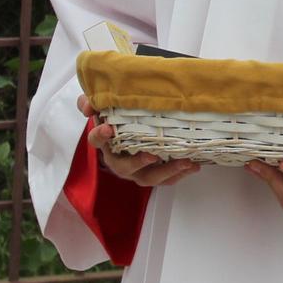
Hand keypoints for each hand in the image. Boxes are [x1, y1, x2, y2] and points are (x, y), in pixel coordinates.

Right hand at [79, 95, 201, 185]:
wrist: (128, 131)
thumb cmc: (117, 118)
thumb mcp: (103, 106)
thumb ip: (93, 102)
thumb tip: (89, 106)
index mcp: (105, 143)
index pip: (96, 141)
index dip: (100, 135)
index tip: (108, 129)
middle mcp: (119, 160)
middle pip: (124, 167)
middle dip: (137, 163)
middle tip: (151, 156)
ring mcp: (136, 169)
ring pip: (147, 178)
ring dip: (166, 171)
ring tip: (185, 162)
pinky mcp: (152, 173)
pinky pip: (164, 180)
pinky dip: (179, 174)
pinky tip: (193, 166)